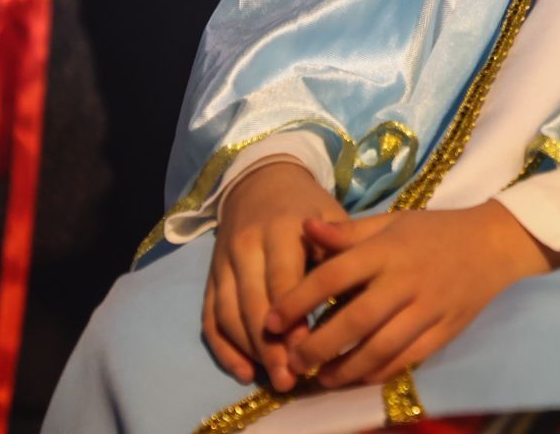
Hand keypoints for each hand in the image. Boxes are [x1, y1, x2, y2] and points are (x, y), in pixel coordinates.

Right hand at [204, 159, 348, 390]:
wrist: (262, 182)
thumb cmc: (308, 206)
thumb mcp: (330, 215)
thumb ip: (338, 249)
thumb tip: (349, 292)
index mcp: (280, 229)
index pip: (282, 280)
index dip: (293, 318)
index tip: (307, 350)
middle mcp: (246, 246)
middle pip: (253, 303)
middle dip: (271, 345)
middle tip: (291, 378)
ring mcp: (223, 262)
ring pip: (228, 313)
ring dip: (249, 351)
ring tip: (274, 379)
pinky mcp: (211, 276)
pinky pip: (210, 316)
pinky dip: (224, 347)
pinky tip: (244, 371)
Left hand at [267, 201, 559, 389]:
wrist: (493, 243)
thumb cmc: (434, 230)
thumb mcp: (390, 221)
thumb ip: (346, 232)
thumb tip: (304, 228)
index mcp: (387, 249)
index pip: (333, 276)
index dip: (298, 301)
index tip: (270, 321)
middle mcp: (405, 280)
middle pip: (354, 321)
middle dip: (317, 347)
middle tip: (292, 363)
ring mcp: (427, 309)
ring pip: (380, 348)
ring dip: (345, 369)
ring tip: (320, 377)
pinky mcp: (443, 331)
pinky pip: (406, 359)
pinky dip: (378, 372)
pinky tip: (358, 376)